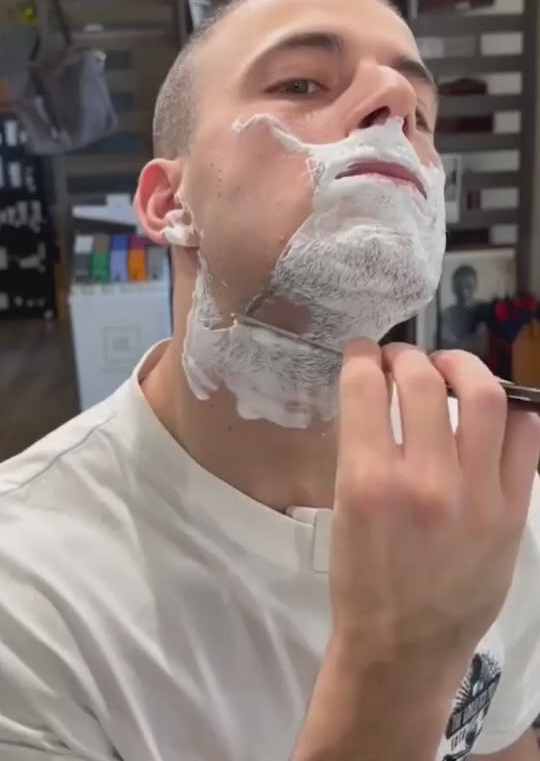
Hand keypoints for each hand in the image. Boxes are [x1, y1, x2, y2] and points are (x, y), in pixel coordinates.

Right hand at [331, 341, 539, 674]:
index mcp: (368, 482)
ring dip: (463, 368)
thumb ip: (363, 447)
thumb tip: (378, 391)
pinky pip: (525, 439)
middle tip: (401, 360)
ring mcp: (477, 497)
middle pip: (424, 381)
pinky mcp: (513, 513)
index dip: (362, 356)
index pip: (366, 387)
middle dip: (407, 356)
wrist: (403, 649)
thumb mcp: (344, 507)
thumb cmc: (362, 580)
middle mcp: (425, 483)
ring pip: (484, 398)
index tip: (363, 352)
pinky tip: (491, 414)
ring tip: (449, 370)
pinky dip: (509, 413)